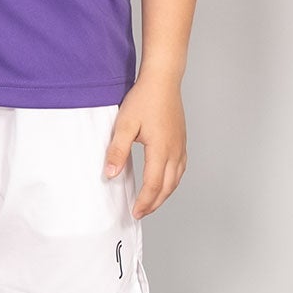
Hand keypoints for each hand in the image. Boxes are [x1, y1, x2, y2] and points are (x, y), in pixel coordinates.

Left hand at [103, 73, 187, 218]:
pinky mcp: (182, 140)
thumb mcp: (124, 125)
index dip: (144, 202)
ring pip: (176, 179)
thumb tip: (110, 174)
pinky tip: (164, 181)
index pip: (154, 185)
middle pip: (167, 187)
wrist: (162, 80)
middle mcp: (175, 151)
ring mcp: (181, 146)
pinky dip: (172, 181)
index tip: (135, 212)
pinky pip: (180, 168)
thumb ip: (117, 151)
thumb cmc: (144, 99)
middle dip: (154, 203)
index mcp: (161, 150)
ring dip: (164, 194)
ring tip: (151, 202)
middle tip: (141, 213)